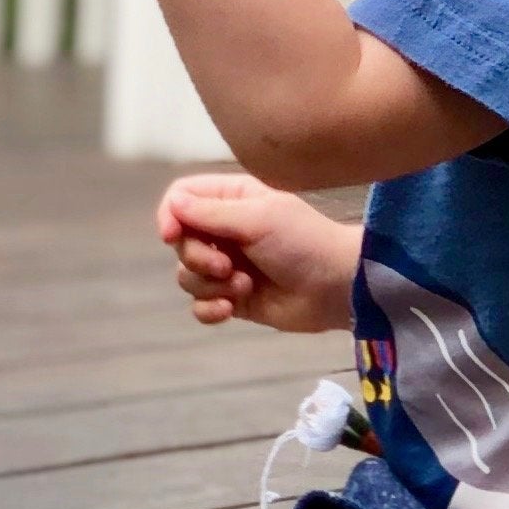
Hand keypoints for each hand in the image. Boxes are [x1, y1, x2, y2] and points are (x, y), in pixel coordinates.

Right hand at [154, 172, 360, 331]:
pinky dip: (210, 309)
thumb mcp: (258, 219)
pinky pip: (200, 305)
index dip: (170, 215)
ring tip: (244, 287)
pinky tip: (231, 310)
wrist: (338, 288)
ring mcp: (228, 266)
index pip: (181, 198)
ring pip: (188, 275)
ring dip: (210, 285)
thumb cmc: (303, 242)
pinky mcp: (233, 298)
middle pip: (181, 241)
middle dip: (198, 258)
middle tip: (227, 266)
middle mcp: (225, 231)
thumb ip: (211, 212)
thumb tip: (173, 202)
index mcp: (232, 200)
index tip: (172, 236)